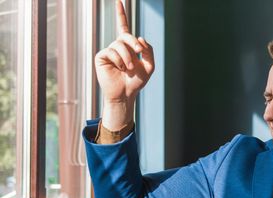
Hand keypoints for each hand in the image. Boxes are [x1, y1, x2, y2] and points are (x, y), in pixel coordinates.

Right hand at [94, 0, 154, 128]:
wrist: (126, 93)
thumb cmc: (136, 81)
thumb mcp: (149, 66)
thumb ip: (149, 51)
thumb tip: (140, 37)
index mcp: (128, 46)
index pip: (124, 27)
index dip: (121, 14)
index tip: (119, 1)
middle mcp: (117, 46)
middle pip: (126, 35)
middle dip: (134, 43)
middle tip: (138, 52)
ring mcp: (109, 51)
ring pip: (119, 45)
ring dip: (128, 57)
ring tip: (128, 68)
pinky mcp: (101, 57)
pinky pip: (111, 52)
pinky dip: (119, 60)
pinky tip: (119, 69)